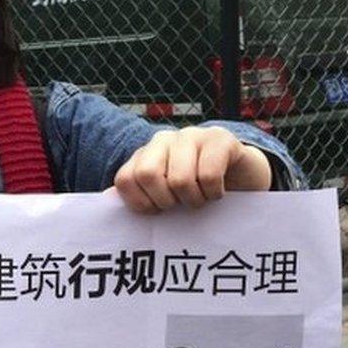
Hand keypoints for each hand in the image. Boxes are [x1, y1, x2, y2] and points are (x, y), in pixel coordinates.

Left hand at [114, 126, 270, 212]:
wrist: (243, 175)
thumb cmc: (197, 190)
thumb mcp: (165, 194)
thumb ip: (137, 196)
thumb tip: (105, 200)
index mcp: (144, 154)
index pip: (125, 179)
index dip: (140, 203)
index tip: (158, 212)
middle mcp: (163, 140)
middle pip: (147, 174)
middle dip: (166, 201)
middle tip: (181, 205)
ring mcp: (191, 135)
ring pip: (180, 178)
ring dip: (194, 200)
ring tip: (201, 200)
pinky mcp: (220, 139)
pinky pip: (209, 174)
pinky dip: (214, 193)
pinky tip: (218, 193)